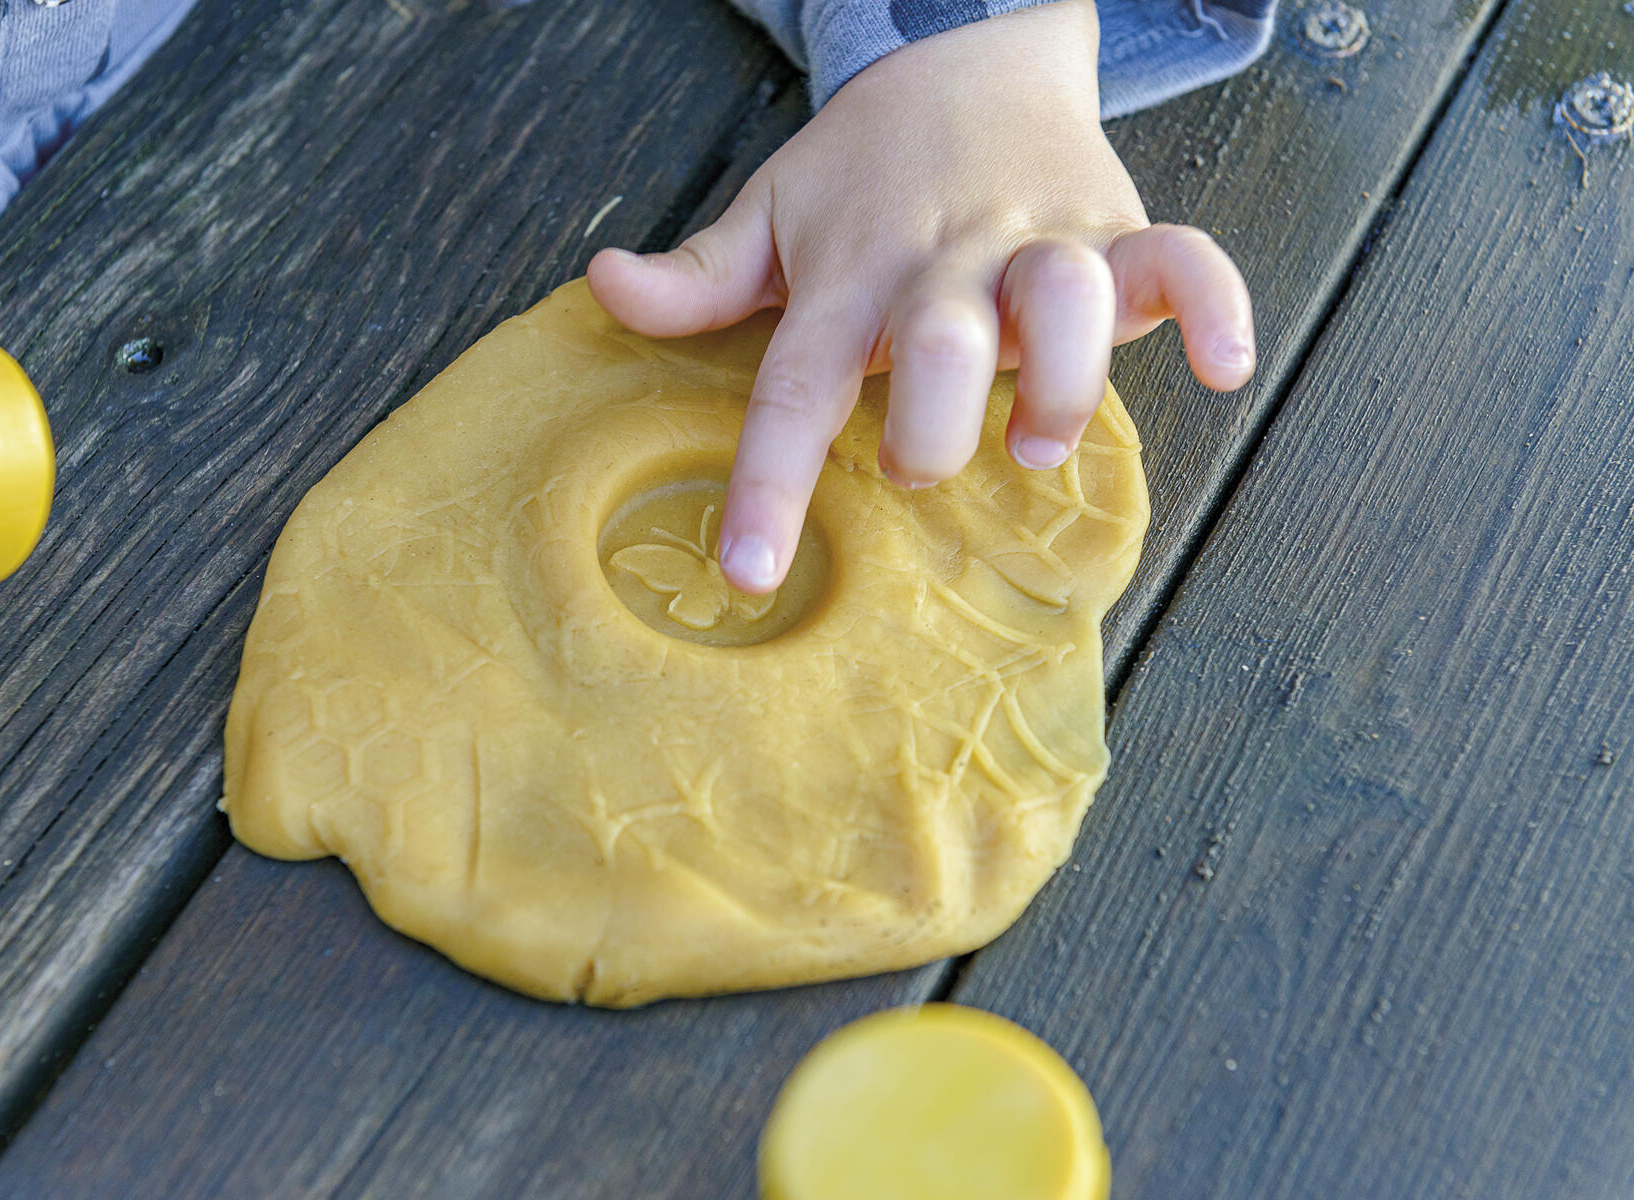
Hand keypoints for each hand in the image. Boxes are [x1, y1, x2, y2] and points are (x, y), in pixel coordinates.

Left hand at [588, 0, 1252, 592]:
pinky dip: (1212, 306)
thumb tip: (602, 286)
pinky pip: (1182, 261)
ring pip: (1062, 304)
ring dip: (1056, 384)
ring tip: (1035, 437)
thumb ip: (696, 275)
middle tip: (913, 461)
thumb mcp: (770, 212)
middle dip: (928, 427)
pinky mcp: (1117, 230)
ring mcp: (1035, 244)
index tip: (751, 570)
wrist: (969, 48)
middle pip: (937, 349)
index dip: (767, 482)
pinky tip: (1223, 363)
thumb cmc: (864, 164)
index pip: (792, 387)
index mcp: (849, 277)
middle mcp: (941, 265)